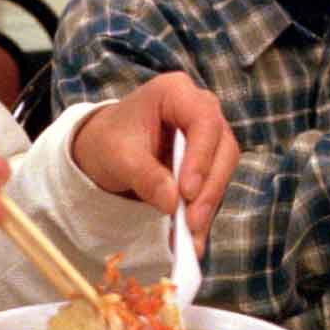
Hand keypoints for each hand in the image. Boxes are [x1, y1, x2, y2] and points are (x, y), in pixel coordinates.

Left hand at [72, 71, 239, 250]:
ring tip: (190, 235)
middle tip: (192, 221)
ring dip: (209, 203)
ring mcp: (207, 135)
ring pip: (223, 168)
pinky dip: (204, 211)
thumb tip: (172, 203)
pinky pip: (214, 185)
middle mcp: (199, 109)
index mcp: (176, 92)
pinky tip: (193, 237)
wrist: (105, 148)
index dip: (201, 157)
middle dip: (209, 187)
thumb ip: (145, 176)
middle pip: (222, 147)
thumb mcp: (118, 157)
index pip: (204, 121)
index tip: (187, 192)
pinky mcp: (208, 160)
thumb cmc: (109, 141)